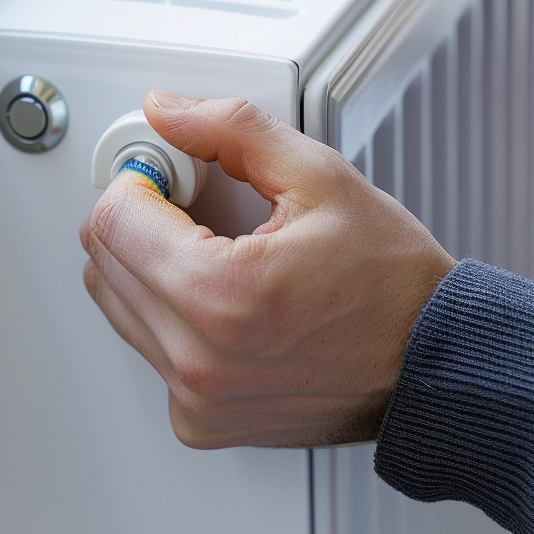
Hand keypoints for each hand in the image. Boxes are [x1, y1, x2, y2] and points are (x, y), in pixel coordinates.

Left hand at [79, 92, 456, 448]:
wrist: (430, 365)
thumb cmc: (392, 284)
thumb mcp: (320, 177)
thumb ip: (232, 131)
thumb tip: (168, 112)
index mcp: (221, 297)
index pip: (113, 219)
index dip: (141, 179)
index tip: (174, 172)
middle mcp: (200, 360)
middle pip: (103, 263)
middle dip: (142, 221)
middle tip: (203, 210)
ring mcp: (197, 399)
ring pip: (117, 306)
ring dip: (153, 269)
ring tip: (225, 255)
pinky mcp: (201, 421)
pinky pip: (152, 350)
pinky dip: (174, 318)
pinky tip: (231, 301)